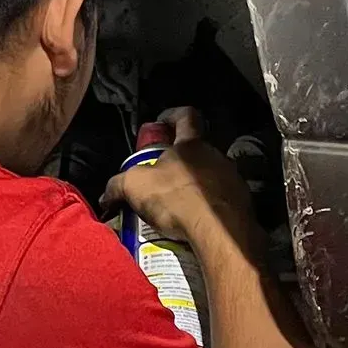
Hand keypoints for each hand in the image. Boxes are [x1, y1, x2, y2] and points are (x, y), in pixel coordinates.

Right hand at [103, 108, 259, 256]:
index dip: (172, 116)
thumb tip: (106, 196)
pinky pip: (219, 200)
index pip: (186, 116)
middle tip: (160, 181)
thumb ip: (117, 185)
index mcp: (192, 145)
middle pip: (195, 152)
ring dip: (192, 188)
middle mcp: (216, 156)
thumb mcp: (135, 187)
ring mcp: (232, 179)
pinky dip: (206, 209)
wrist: (219, 231)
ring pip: (209, 177)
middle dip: (178, 164)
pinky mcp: (241, 203)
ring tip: (175, 209)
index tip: (161, 123)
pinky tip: (193, 224)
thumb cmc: (177, 198)